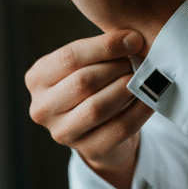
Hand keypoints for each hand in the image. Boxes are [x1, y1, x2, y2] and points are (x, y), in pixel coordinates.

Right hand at [25, 30, 153, 188]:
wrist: (98, 128)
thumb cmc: (93, 84)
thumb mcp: (86, 63)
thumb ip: (102, 49)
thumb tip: (132, 39)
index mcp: (38, 78)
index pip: (70, 57)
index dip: (106, 46)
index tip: (134, 39)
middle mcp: (43, 107)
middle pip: (83, 82)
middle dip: (116, 68)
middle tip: (136, 61)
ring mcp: (63, 132)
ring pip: (98, 107)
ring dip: (126, 88)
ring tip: (140, 78)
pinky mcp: (88, 150)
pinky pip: (120, 127)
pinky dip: (140, 109)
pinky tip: (149, 97)